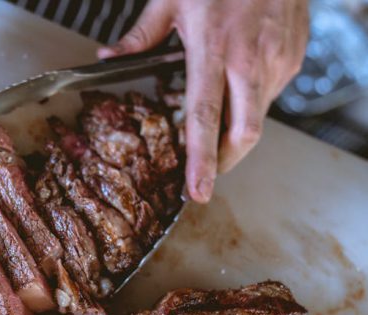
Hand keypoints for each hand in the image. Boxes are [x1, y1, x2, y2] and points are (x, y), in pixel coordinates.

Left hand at [98, 0, 308, 202]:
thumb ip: (141, 35)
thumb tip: (108, 56)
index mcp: (213, 47)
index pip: (204, 117)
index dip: (201, 160)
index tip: (196, 189)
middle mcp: (250, 59)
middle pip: (243, 133)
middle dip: (224, 163)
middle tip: (204, 177)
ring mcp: (278, 58)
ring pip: (258, 117)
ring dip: (235, 131)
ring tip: (214, 121)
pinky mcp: (294, 56)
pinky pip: (271, 95)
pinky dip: (251, 104)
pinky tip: (235, 88)